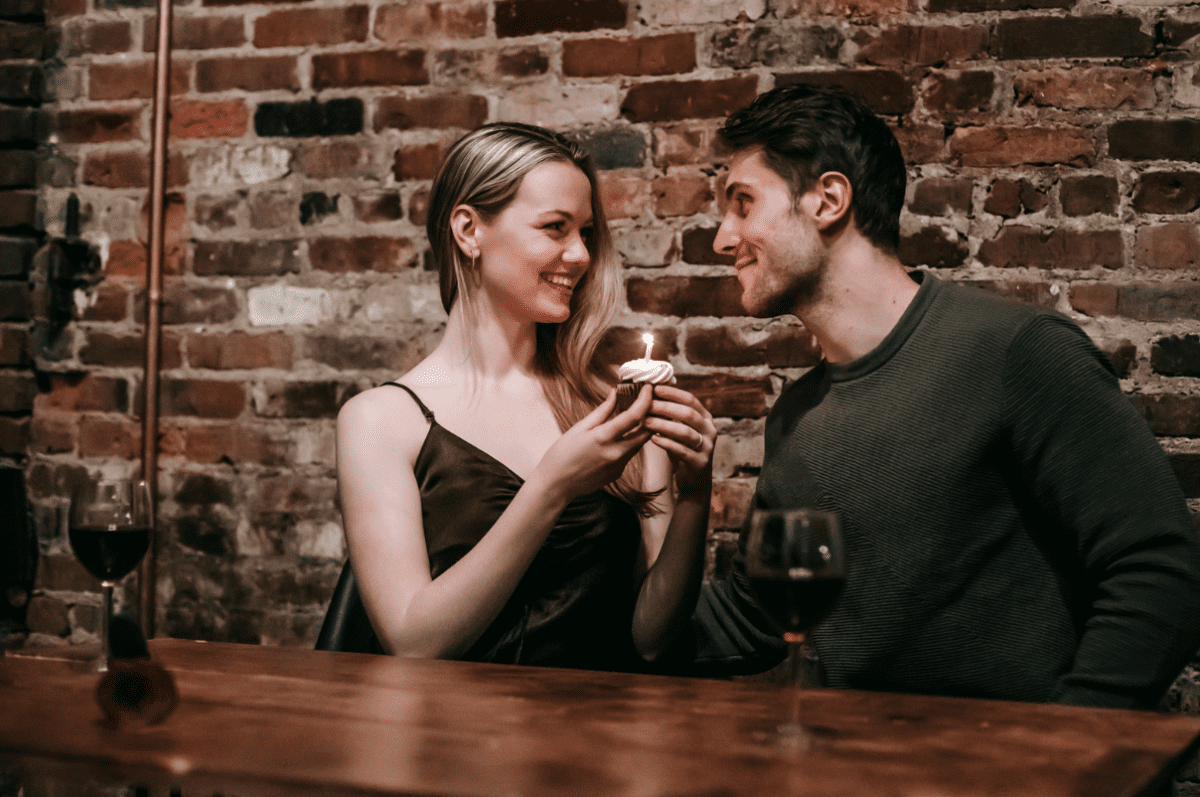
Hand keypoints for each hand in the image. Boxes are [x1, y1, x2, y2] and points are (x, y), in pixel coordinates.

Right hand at [532, 385, 653, 504]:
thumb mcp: (579, 428)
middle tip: (646, 402)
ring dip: (640, 429)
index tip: (648, 388)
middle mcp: (616, 453)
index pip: (635, 416)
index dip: (646, 400)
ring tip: (633, 416)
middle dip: (650, 415)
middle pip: (646, 431)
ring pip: (639, 443)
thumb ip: (602, 411)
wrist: (555, 485)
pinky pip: (629, 454)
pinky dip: (628, 443)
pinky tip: (617, 438)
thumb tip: (615, 394)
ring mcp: (619, 465)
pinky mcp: (618, 473)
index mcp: (604, 437)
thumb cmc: (562, 455)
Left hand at [643, 384, 715, 496]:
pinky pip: (682, 451)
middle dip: (666, 408)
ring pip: (685, 432)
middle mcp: (710, 430)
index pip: (691, 400)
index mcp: (706, 418)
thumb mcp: (680, 429)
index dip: (673, 393)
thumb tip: (652, 394)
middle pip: (688, 414)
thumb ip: (672, 415)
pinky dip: (667, 443)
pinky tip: (653, 439)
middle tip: (647, 405)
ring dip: (664, 425)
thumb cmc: (683, 450)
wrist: (693, 480)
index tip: (656, 389)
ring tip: (646, 421)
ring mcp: (707, 447)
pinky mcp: (700, 463)